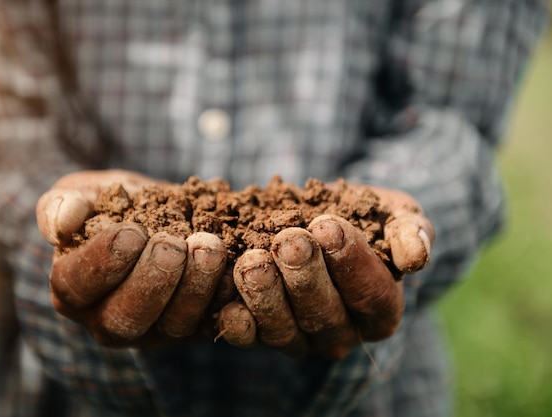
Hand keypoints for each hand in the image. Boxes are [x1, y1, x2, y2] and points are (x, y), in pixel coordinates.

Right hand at [36, 170, 227, 347]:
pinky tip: (236, 268)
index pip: (78, 287)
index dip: (104, 262)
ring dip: (194, 287)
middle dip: (152, 281)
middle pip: (126, 319)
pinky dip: (227, 299)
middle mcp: (110, 319)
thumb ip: (63, 204)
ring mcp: (156, 328)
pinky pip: (213, 322)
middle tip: (174, 244)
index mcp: (75, 290)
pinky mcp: (195, 326)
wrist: (156, 212)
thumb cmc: (110, 204)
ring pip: (173, 325)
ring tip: (209, 246)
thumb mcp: (83, 194)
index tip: (132, 231)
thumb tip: (61, 223)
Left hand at [216, 184, 433, 358]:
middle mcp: (340, 332)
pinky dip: (237, 323)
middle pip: (325, 316)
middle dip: (305, 276)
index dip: (352, 263)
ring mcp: (299, 336)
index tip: (330, 225)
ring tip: (252, 261)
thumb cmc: (366, 216)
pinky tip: (227, 304)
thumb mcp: (395, 213)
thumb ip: (409, 230)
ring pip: (284, 330)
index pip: (372, 294)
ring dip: (266, 296)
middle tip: (290, 239)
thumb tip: (415, 258)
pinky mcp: (261, 330)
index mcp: (380, 309)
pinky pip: (249, 336)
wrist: (319, 217)